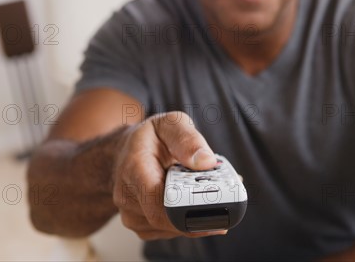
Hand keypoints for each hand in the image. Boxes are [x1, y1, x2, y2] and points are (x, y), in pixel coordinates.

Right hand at [112, 111, 227, 239]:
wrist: (127, 151)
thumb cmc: (150, 137)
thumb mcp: (170, 124)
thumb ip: (188, 139)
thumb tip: (206, 161)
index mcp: (134, 169)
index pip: (160, 204)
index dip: (189, 211)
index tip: (216, 205)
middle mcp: (128, 197)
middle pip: (170, 221)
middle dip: (201, 211)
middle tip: (226, 197)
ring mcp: (133, 215)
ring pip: (173, 229)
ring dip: (196, 216)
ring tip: (210, 193)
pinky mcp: (142, 226)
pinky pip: (171, 230)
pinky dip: (188, 219)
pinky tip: (196, 202)